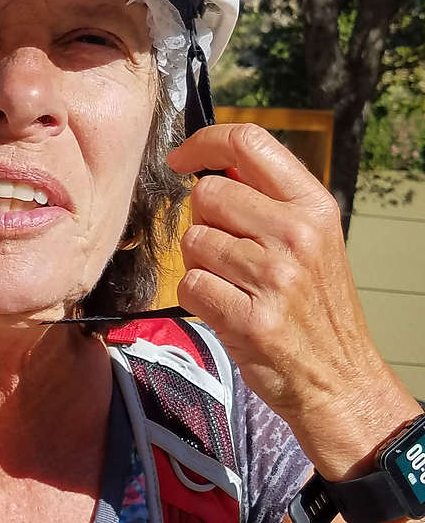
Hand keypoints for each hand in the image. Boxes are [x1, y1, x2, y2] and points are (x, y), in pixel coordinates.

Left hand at [167, 123, 417, 478]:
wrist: (340, 379)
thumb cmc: (316, 309)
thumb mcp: (312, 240)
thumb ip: (268, 202)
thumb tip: (212, 167)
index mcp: (313, 206)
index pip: (249, 142)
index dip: (203, 143)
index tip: (182, 159)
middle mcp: (296, 234)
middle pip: (207, 195)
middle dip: (203, 222)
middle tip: (227, 253)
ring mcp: (274, 277)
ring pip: (193, 241)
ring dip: (200, 264)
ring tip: (233, 286)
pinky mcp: (250, 318)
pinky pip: (189, 285)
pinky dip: (198, 298)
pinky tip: (227, 310)